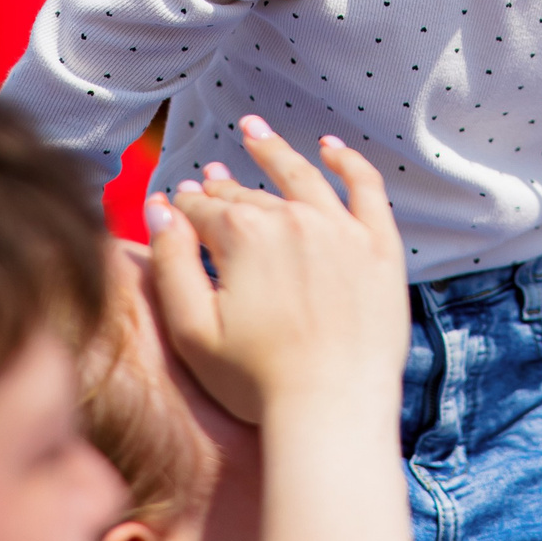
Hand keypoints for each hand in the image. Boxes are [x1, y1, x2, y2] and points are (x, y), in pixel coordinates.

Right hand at [144, 118, 408, 425]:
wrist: (332, 409)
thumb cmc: (256, 381)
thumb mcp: (192, 328)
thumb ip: (171, 262)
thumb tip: (161, 208)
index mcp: (243, 235)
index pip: (204, 209)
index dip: (186, 207)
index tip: (177, 204)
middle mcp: (294, 219)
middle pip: (248, 196)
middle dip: (222, 188)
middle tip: (209, 179)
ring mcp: (342, 228)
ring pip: (301, 176)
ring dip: (273, 150)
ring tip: (254, 131)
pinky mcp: (381, 246)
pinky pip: (366, 187)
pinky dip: (347, 161)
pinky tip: (331, 147)